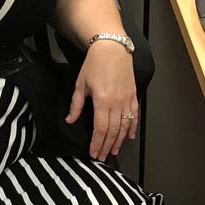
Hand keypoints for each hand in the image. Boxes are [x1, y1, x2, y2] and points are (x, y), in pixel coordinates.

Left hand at [65, 42, 137, 160]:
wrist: (112, 48)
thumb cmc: (94, 64)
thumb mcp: (80, 84)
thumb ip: (76, 105)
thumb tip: (70, 120)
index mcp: (102, 101)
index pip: (100, 128)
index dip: (97, 143)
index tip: (94, 153)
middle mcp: (116, 103)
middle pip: (113, 131)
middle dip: (107, 146)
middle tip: (102, 157)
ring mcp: (127, 100)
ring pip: (125, 126)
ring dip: (119, 141)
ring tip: (114, 150)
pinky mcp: (133, 96)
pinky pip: (134, 116)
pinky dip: (132, 128)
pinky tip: (129, 137)